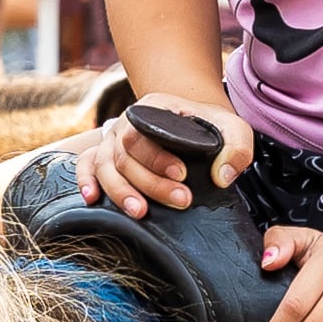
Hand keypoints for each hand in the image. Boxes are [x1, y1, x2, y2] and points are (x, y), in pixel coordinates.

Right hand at [75, 92, 248, 213]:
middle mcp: (126, 123)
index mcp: (152, 109)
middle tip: (180, 200)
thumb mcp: (233, 128)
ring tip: (140, 213)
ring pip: (105, 166)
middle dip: (151, 182)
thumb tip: (222, 177)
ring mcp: (112, 140)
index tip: (182, 175)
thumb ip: (237, 148)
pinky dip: (85, 181)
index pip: (144, 133)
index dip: (158, 159)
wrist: (191, 122)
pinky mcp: (105, 156)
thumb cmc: (210, 127)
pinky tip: (92, 199)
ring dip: (120, 191)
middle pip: (126, 155)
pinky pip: (85, 165)